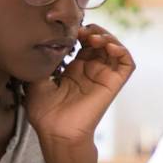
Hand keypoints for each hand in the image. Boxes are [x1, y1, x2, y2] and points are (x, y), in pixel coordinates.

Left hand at [24, 24, 134, 145]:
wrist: (56, 132)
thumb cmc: (45, 113)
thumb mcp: (36, 80)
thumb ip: (42, 61)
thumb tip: (44, 42)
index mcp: (74, 70)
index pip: (83, 43)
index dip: (79, 32)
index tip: (69, 29)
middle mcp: (90, 71)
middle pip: (100, 42)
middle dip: (93, 31)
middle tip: (81, 31)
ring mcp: (103, 77)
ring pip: (115, 48)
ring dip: (108, 37)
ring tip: (94, 38)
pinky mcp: (113, 84)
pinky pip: (127, 64)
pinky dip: (122, 51)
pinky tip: (109, 47)